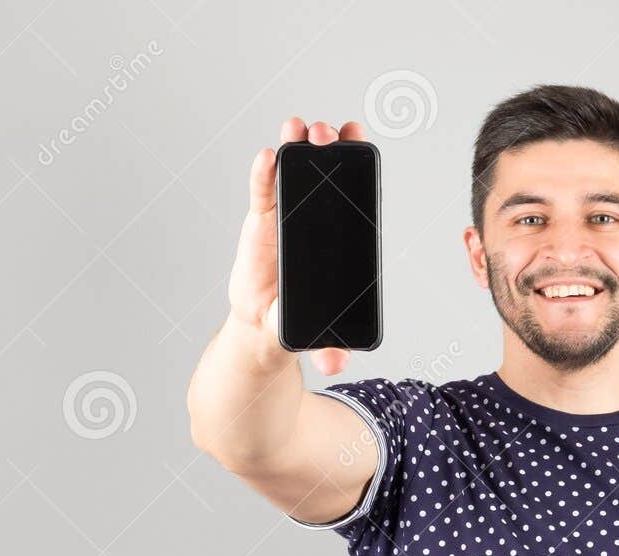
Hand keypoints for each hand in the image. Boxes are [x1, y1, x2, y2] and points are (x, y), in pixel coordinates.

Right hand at [230, 115, 365, 375]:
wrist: (265, 326)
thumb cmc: (301, 318)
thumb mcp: (318, 334)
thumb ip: (327, 348)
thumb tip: (336, 365)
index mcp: (338, 239)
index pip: (351, 195)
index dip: (356, 165)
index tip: (359, 138)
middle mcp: (316, 221)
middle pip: (323, 176)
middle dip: (327, 147)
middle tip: (328, 131)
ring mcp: (287, 218)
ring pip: (292, 176)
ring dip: (296, 147)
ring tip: (297, 127)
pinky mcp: (260, 224)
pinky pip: (262, 194)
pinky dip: (263, 174)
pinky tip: (267, 156)